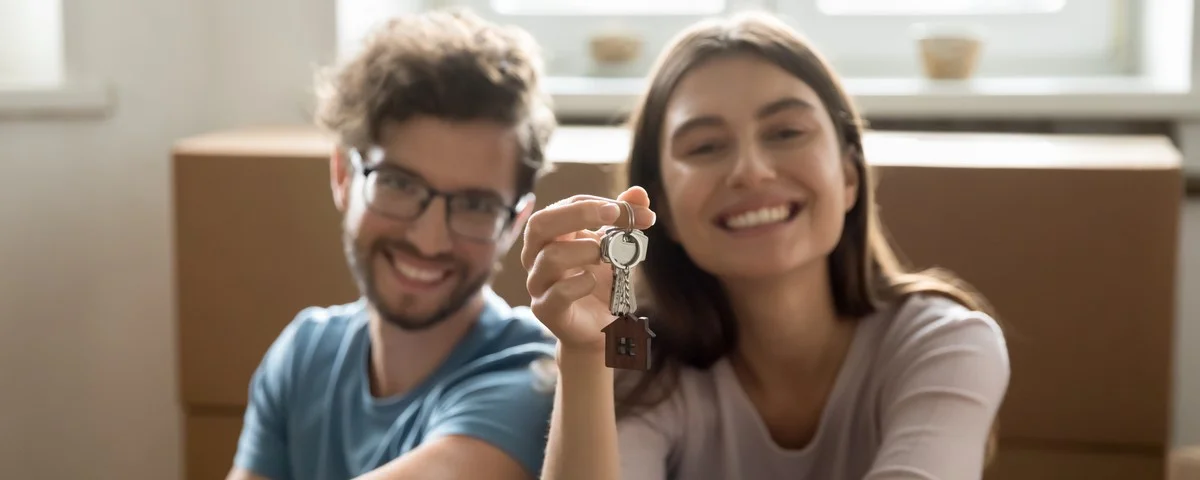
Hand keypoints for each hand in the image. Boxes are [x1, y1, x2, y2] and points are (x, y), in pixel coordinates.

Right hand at [521, 187, 655, 351]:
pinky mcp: (546, 310)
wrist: (603, 327)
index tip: (639, 212)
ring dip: (584, 251)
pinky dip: (579, 284)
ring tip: (606, 256)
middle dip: (578, 214)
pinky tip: (593, 282)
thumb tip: (638, 193)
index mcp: (552, 234)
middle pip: (540, 223)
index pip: (567, 206)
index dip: (600, 204)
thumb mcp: (619, 247)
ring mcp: (538, 283)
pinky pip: (556, 293)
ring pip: (549, 257)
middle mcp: (537, 255)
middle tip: (612, 215)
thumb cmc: (604, 282)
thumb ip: (625, 219)